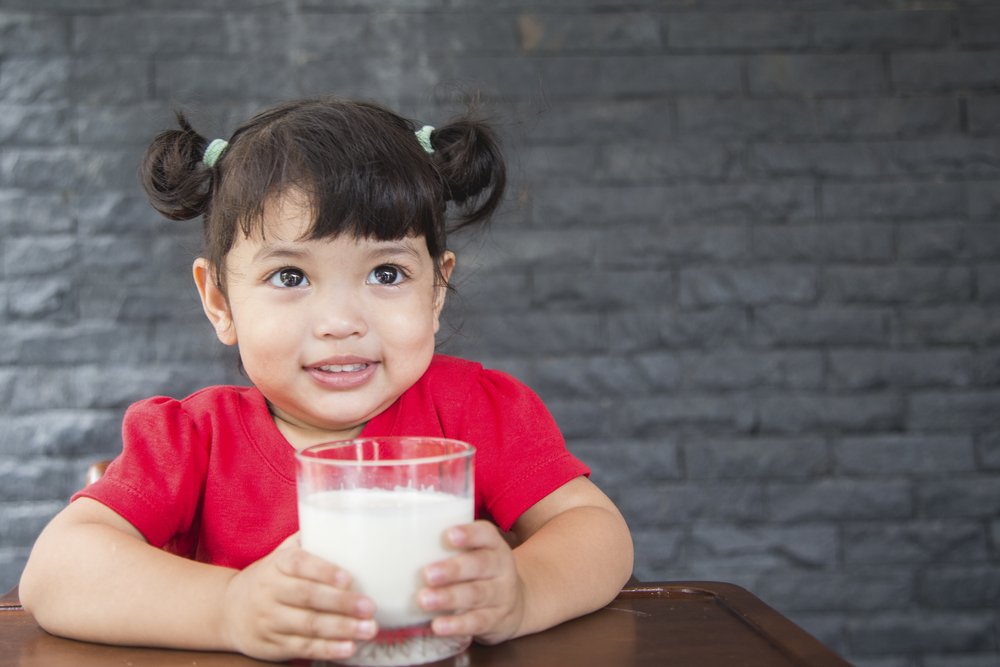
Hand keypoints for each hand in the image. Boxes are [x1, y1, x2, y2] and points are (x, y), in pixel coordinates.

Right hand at [220, 533, 377, 661]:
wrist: (227, 609)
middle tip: (369, 606)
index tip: (348, 577)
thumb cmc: (270, 577)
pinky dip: (327, 649)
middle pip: (307, 596)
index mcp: (277, 564)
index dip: (323, 570)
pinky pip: (302, 648)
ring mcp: (270, 620)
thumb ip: (310, 540)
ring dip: (341, 628)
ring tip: (369, 629)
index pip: (299, 563)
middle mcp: (270, 591)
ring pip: (308, 625)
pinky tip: (349, 648)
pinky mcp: (272, 645)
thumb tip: (348, 523)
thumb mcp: (282, 554)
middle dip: (341, 603)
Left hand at [417, 521, 525, 644]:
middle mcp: (501, 568)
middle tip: (427, 574)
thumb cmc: (482, 574)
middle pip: (480, 565)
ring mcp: (501, 595)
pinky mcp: (496, 620)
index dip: (469, 534)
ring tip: (424, 600)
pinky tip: (438, 625)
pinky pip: (476, 622)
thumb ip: (448, 548)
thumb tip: (403, 543)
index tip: (448, 535)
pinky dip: (457, 625)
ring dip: (449, 598)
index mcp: (494, 546)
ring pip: (476, 594)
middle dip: (453, 570)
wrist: (517, 605)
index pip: (486, 534)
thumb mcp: (477, 555)